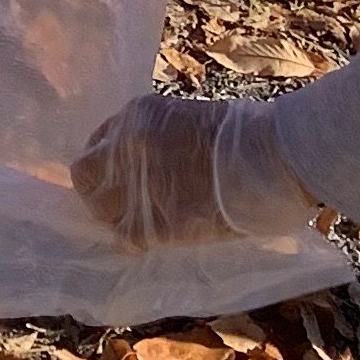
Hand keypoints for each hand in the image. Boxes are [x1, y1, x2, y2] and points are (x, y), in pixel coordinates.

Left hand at [72, 92, 316, 246]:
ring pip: (102, 211)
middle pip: (85, 176)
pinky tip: (147, 243)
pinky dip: (135, 243)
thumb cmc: (245, 135)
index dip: (107, 166)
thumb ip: (157, 139)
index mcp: (136, 116)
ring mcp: (140, 185)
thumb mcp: (187, 119)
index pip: (98, 144)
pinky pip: (130, 238)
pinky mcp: (160, 221)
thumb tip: (148, 163)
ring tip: (136, 226)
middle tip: (118, 206)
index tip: (117, 179)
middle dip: (98, 192)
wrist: (273, 156)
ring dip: (115, 220)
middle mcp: (128, 148)